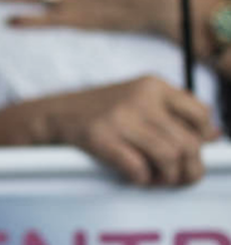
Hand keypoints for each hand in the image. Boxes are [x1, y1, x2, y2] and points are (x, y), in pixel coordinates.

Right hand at [0, 76, 219, 185]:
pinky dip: (141, 179)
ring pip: (169, 157)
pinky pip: (138, 168)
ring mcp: (119, 116)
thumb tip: (213, 135)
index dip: (201, 139)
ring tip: (155, 180)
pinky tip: (133, 177)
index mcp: (152, 84)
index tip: (188, 151)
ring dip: (166, 178)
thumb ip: (172, 114)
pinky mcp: (100, 136)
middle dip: (188, 169)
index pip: (200, 113)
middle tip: (176, 178)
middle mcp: (140, 97)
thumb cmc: (98, 111)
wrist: (51, 114)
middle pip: (188, 142)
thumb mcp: (136, 100)